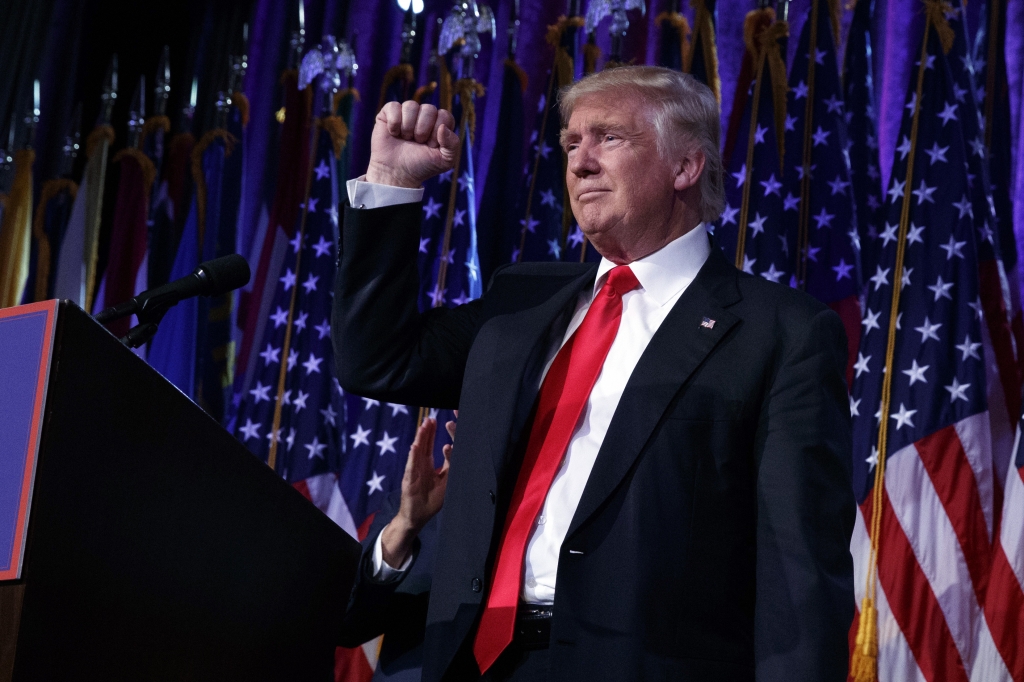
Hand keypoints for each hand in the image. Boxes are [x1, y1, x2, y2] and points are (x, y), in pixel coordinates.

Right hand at [366, 101, 459, 188]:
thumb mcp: (444, 161)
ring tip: (405, 139)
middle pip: (429, 109)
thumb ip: (453, 144)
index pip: (444, 115)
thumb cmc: (421, 166)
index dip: (437, 132)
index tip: (431, 145)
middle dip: (422, 130)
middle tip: (417, 142)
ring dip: (408, 127)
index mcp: (439, 124)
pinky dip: (394, 123)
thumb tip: (443, 127)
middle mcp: (424, 115)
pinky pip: (394, 106)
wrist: (397, 173)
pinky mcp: (389, 113)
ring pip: (411, 106)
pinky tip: (394, 133)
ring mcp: (407, 113)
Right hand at [380, 414, 456, 566]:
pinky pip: (411, 466)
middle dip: (430, 431)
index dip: (441, 434)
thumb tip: (454, 447)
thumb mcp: (446, 481)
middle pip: (426, 443)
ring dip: (421, 438)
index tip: (451, 420)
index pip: (437, 444)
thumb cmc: (431, 499)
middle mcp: (422, 464)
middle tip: (433, 418)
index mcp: (431, 464)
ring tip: (425, 425)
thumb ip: (449, 465)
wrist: (417, 516)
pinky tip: (415, 446)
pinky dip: (413, 456)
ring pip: (418, 451)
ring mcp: (415, 470)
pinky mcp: (409, 479)